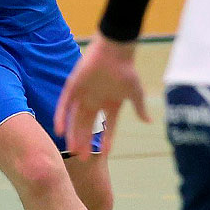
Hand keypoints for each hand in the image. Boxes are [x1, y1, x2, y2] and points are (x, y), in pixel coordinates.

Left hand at [54, 33, 150, 160]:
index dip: (106, 140)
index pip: (107, 127)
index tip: (105, 154)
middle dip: (86, 142)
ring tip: (72, 150)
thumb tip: (149, 121)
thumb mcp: (135, 92)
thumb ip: (140, 108)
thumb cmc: (126, 70)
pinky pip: (64, 105)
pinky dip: (61, 117)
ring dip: (74, 134)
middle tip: (83, 158)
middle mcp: (95, 102)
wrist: (113, 51)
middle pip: (88, 126)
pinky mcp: (72, 88)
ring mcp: (82, 96)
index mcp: (109, 105)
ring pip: (75, 119)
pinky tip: (59, 130)